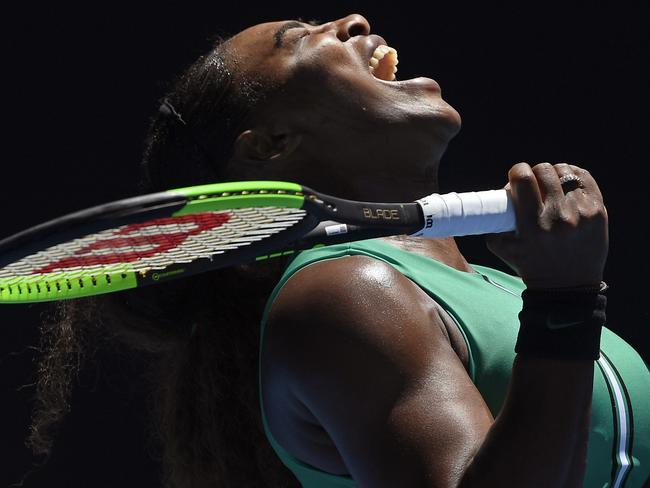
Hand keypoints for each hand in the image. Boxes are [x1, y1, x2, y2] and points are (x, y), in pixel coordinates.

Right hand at [487, 162, 607, 288]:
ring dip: (554, 175)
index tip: (516, 177)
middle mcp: (558, 218)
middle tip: (533, 184)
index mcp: (532, 226)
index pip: (524, 179)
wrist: (567, 286)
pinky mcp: (597, 212)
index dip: (517, 171)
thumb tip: (500, 194)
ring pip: (564, 172)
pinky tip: (566, 185)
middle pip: (544, 171)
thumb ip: (492, 222)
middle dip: (534, 173)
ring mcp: (581, 214)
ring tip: (551, 186)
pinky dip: (573, 176)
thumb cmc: (531, 265)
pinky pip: (584, 178)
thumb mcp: (502, 248)